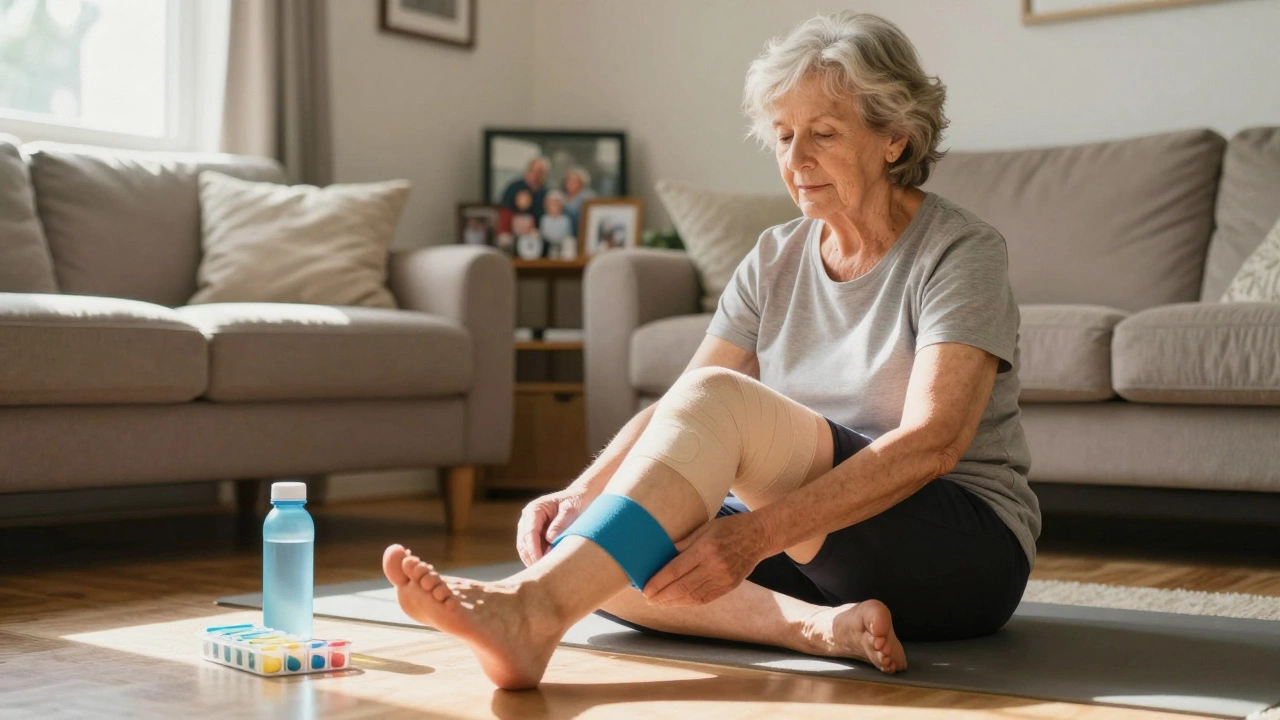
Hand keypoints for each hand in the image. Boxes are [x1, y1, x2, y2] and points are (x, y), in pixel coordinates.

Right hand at [516, 487, 593, 566]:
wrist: (581, 497)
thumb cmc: (577, 501)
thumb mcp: (572, 509)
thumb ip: (561, 523)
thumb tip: (550, 539)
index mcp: (535, 510)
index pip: (529, 533)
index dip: (533, 550)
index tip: (540, 563)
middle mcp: (528, 519)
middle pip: (523, 543)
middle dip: (532, 558)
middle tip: (544, 573)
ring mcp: (530, 528)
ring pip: (526, 550)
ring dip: (534, 560)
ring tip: (548, 572)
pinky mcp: (536, 537)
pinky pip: (533, 551)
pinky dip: (539, 559)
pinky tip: (549, 567)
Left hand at [642, 513, 769, 605]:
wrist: (759, 536)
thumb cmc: (730, 527)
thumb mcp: (705, 528)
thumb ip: (684, 543)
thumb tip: (663, 557)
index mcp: (706, 549)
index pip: (676, 570)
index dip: (659, 582)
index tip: (646, 589)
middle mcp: (714, 567)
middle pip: (682, 587)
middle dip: (663, 596)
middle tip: (649, 599)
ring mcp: (723, 579)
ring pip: (693, 597)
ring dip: (674, 602)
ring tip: (660, 602)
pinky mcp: (729, 587)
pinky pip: (705, 599)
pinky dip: (689, 602)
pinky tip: (678, 601)